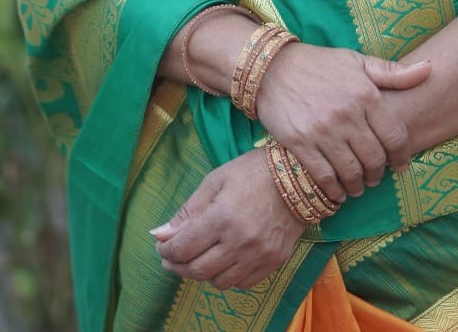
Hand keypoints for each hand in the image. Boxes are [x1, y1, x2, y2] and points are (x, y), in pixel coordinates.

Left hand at [151, 149, 304, 290]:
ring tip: (199, 258)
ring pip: (219, 282)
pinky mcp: (273, 262)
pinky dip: (228, 277)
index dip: (166, 251)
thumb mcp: (216, 180)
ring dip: (203, 273)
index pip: (182, 248)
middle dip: (178, 266)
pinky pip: (242, 284)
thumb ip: (188, 210)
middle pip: (197, 270)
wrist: (299, 176)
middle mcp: (239, 242)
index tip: (162, 246)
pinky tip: (225, 261)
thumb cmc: (252, 172)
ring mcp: (258, 255)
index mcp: (221, 217)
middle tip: (173, 257)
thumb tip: (159, 235)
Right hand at [255, 44, 429, 201]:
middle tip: (376, 177)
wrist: (273, 68)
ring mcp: (323, 131)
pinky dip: (335, 191)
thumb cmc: (319, 65)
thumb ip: (392, 72)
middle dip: (378, 173)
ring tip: (358, 185)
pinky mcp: (301, 144)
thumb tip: (429, 69)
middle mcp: (347, 114)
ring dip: (358, 185)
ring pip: (352, 173)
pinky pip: (325, 178)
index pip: (395, 136)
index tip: (400, 165)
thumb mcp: (356, 62)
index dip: (401, 156)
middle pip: (375, 159)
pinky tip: (338, 191)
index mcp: (365, 94)